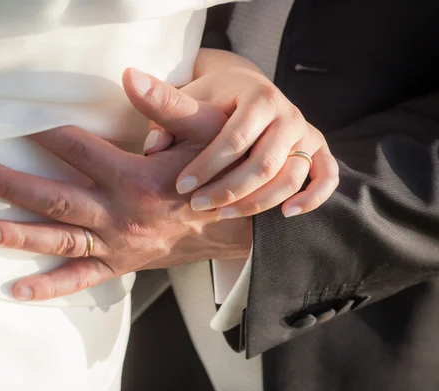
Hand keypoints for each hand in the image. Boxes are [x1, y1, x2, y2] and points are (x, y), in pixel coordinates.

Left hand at [0, 68, 252, 300]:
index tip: (18, 121)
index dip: (47, 133)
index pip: (79, 149)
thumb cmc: (216, 175)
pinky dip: (50, 286)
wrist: (233, 228)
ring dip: (19, 234)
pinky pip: (82, 278)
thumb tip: (130, 75)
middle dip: (11, 184)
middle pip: (56, 198)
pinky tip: (19, 289)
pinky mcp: (121, 263)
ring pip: (60, 239)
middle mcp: (120, 214)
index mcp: (135, 178)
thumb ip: (166, 106)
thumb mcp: (203, 134)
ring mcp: (118, 243)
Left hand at [144, 49, 338, 217]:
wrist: (248, 87)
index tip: (181, 186)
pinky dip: (312, 198)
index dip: (207, 166)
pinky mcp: (318, 149)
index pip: (235, 138)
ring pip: (292, 177)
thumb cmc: (214, 98)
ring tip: (223, 215)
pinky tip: (287, 214)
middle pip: (265, 163)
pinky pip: (326, 177)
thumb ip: (168, 115)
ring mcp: (306, 133)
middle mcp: (289, 114)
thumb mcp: (190, 97)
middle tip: (197, 205)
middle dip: (229, 190)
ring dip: (259, 202)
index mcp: (259, 97)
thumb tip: (153, 147)